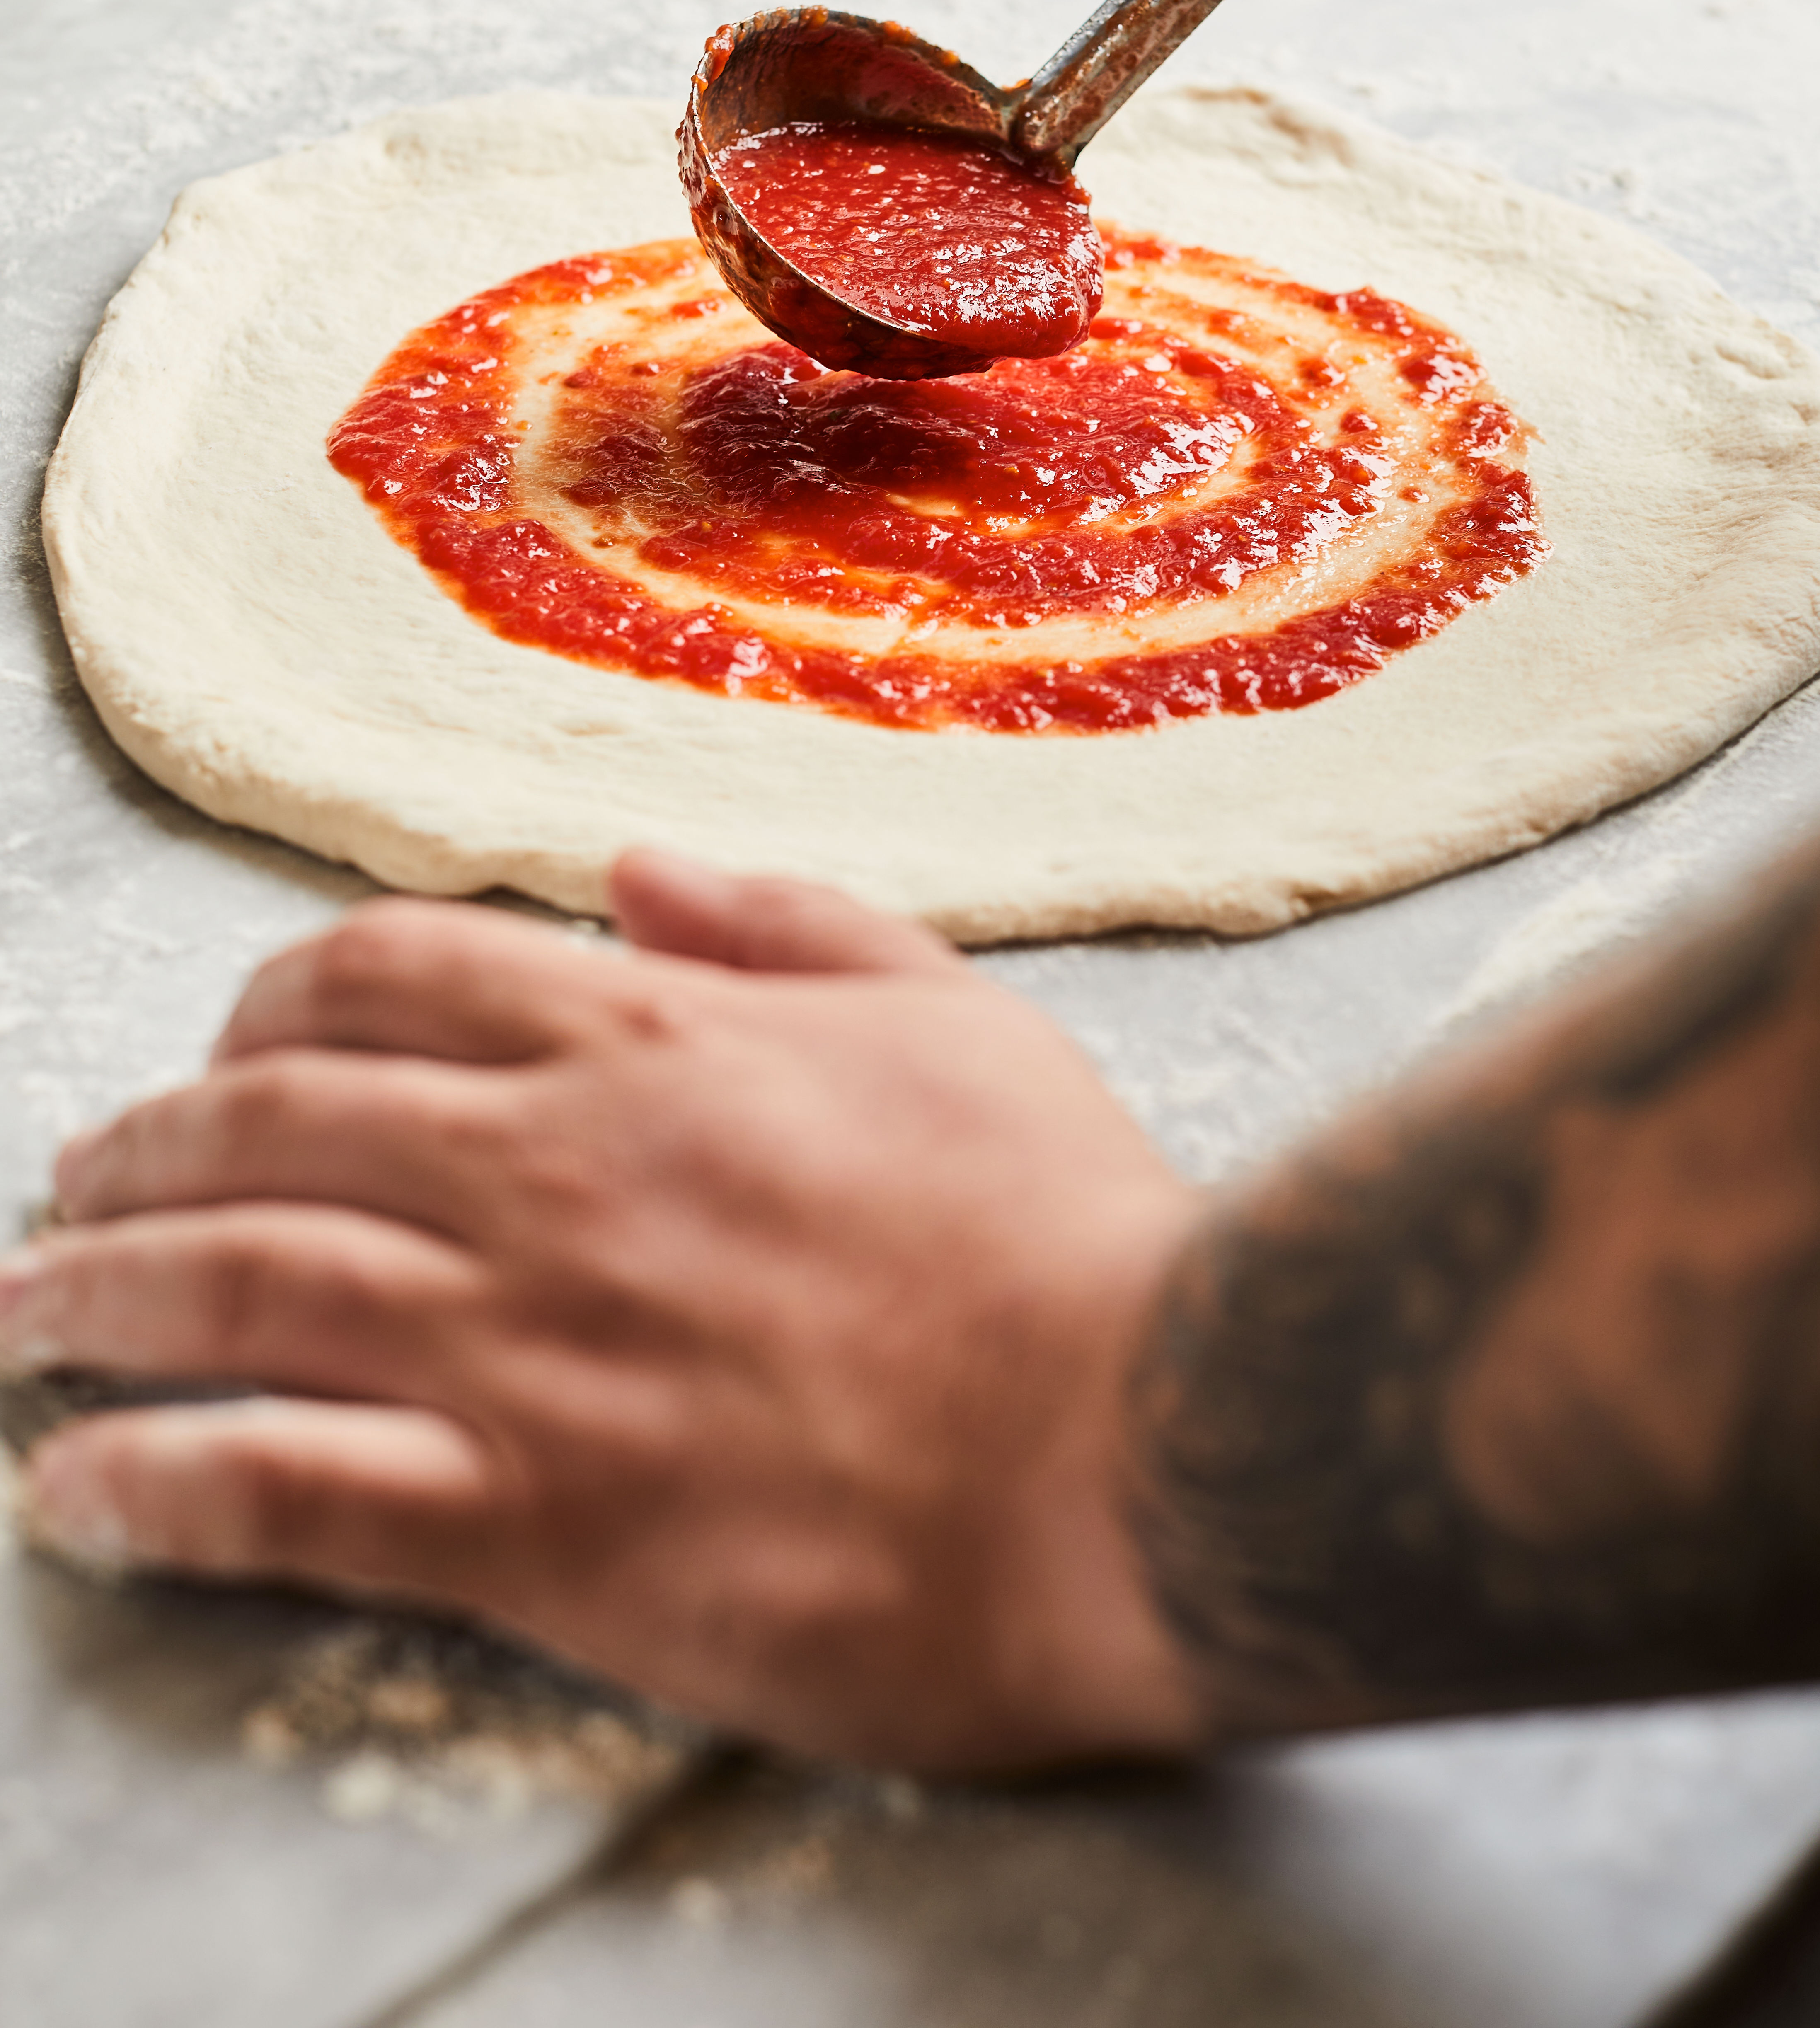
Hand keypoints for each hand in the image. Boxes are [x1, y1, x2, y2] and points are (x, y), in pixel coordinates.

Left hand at [3, 855, 1199, 1772]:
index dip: (268, 1007)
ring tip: (22, 1313)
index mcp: (646, 1042)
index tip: (224, 1053)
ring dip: (95, 1292)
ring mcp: (525, 1346)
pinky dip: (154, 1483)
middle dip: (138, 1144)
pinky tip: (79, 1492)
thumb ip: (781, 921)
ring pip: (233, 1286)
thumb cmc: (1062, 1228)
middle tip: (74, 1180)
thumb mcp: (951, 1008)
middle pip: (265, 1125)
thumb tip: (631, 865)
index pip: (380, 980)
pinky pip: (279, 1489)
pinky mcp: (530, 1522)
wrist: (1140, 1441)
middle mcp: (550, 1172)